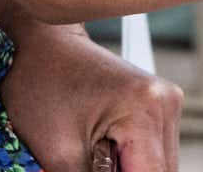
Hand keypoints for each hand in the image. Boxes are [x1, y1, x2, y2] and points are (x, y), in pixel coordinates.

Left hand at [0, 25, 181, 171]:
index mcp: (147, 110)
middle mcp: (165, 103)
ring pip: (157, 165)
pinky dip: (127, 164)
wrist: (37, 43)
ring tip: (92, 162)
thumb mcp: (57, 152)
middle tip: (90, 169)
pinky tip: (100, 159)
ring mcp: (164, 102)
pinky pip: (149, 150)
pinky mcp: (154, 105)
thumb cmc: (39, 84)